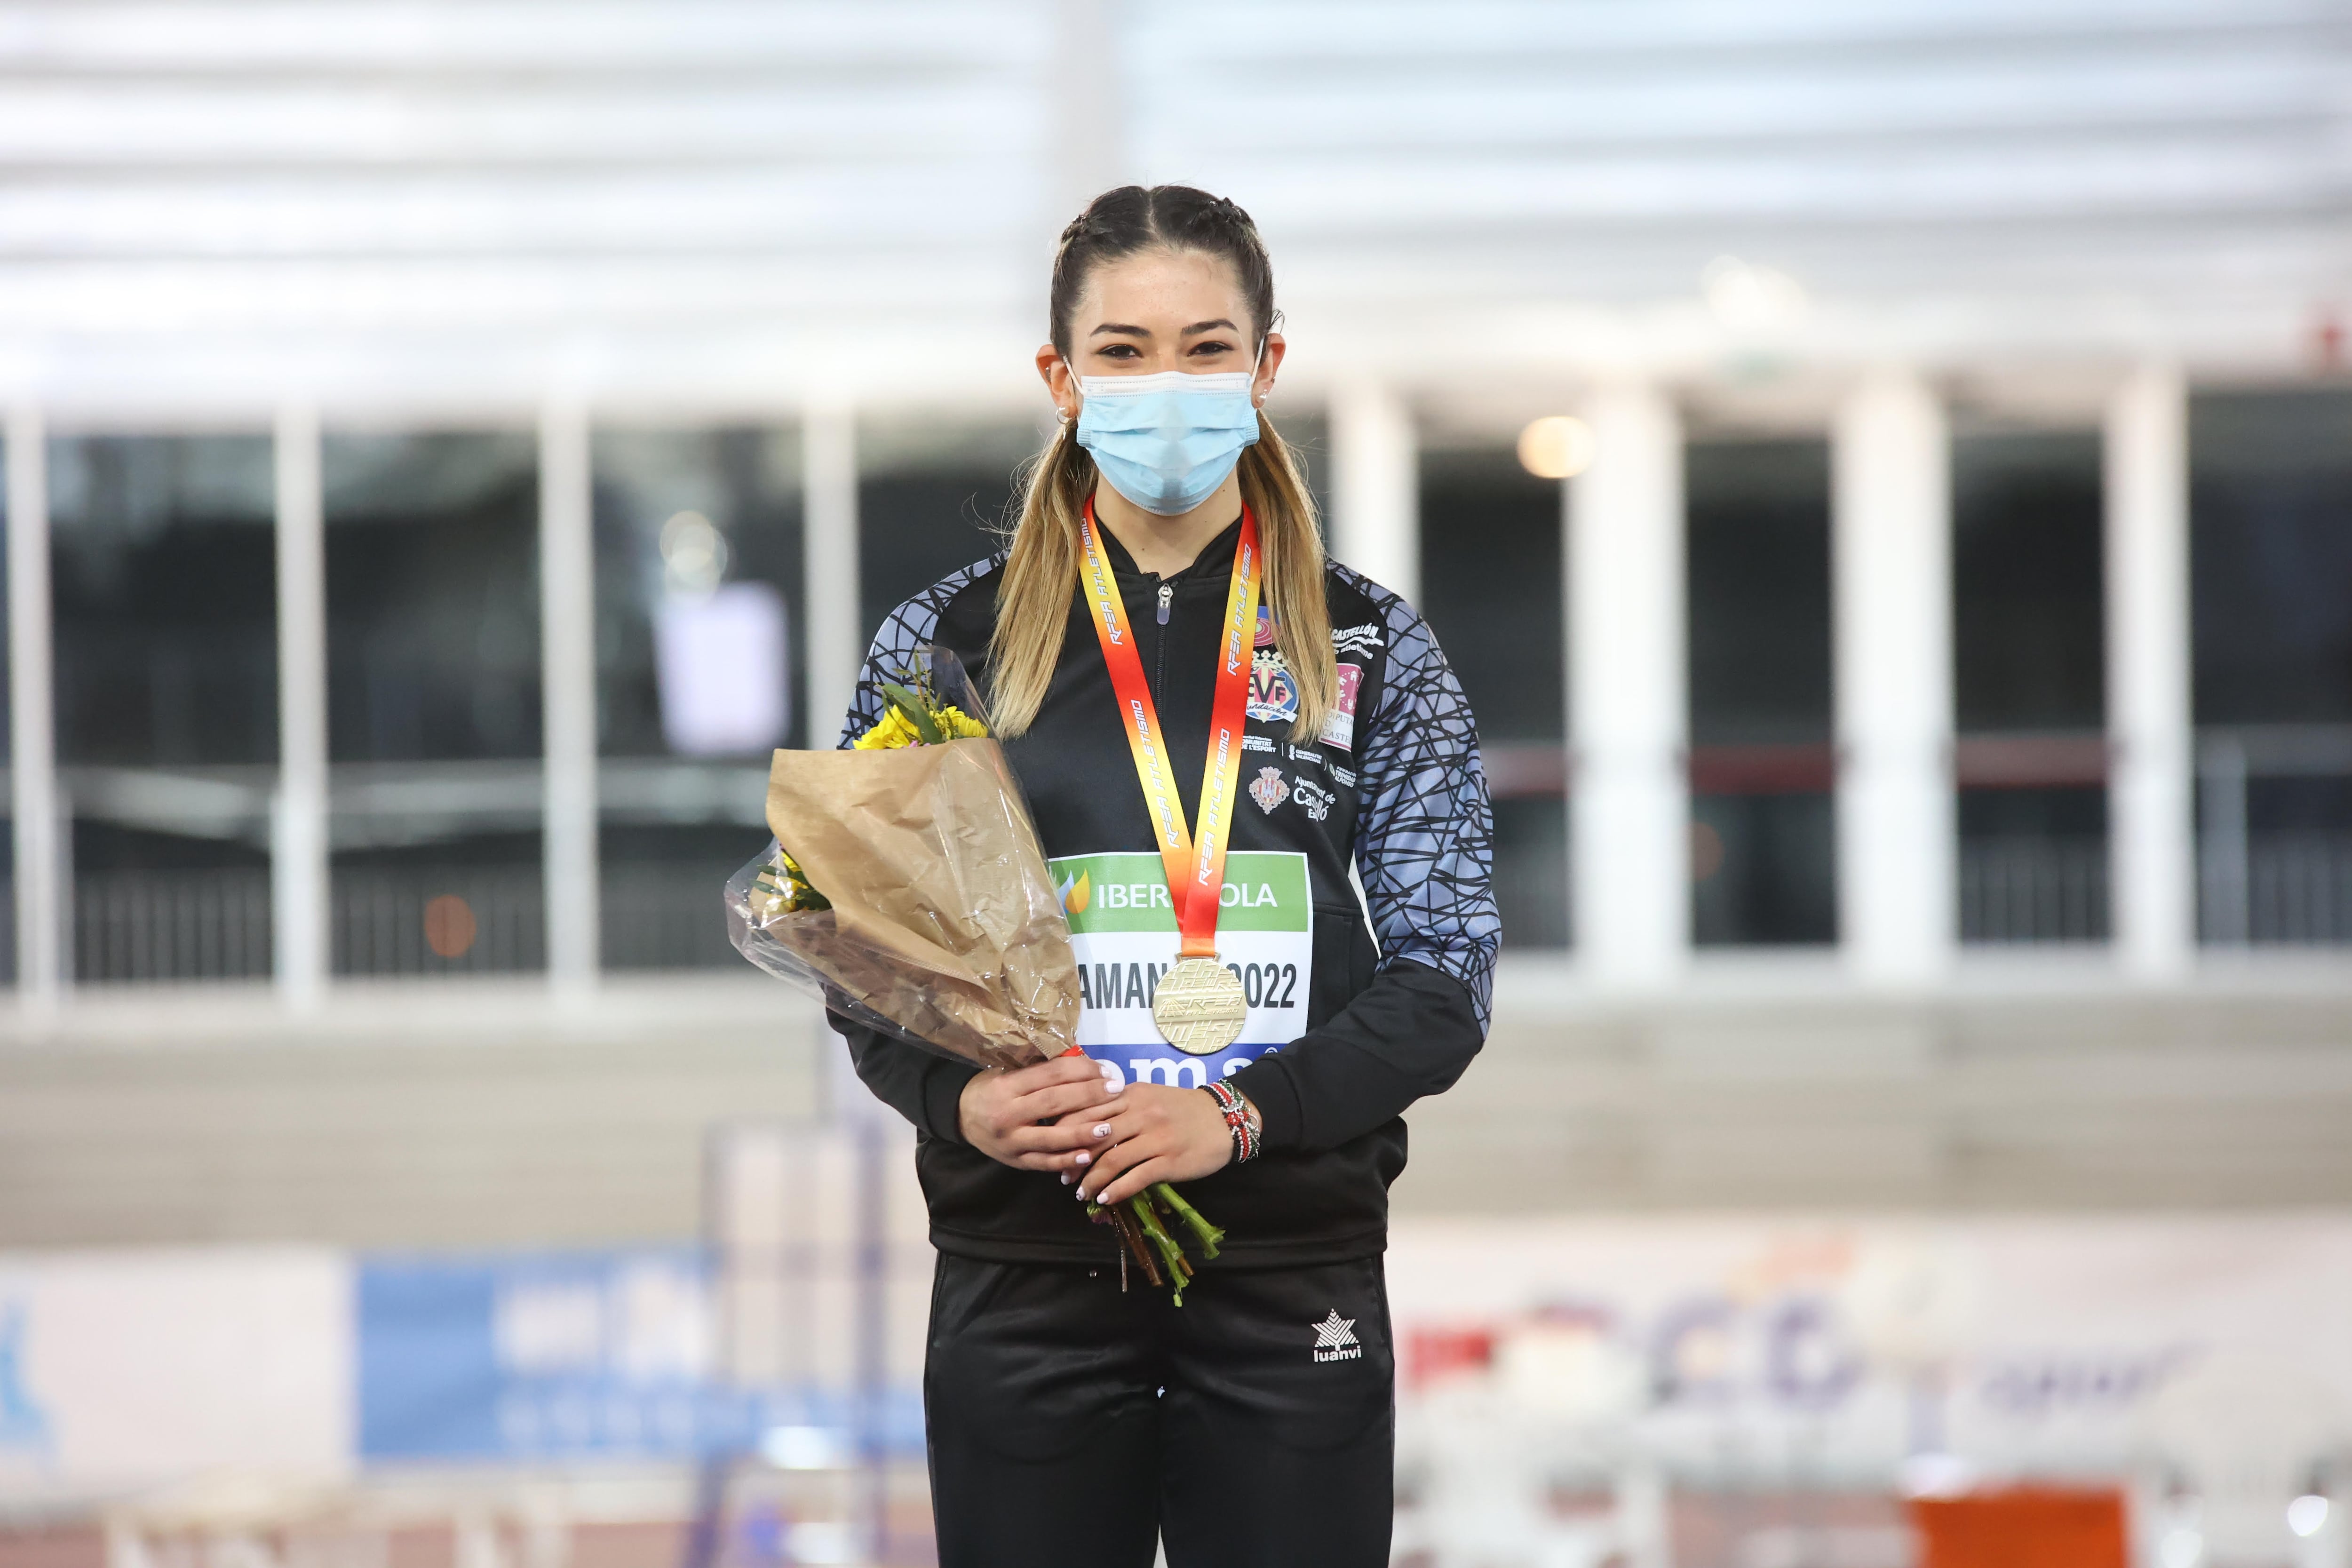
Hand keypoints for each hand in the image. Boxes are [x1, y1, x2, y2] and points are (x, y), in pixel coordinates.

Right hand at [957, 1054, 1120, 1172]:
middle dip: (1089, 1096)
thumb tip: (1083, 1062)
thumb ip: (1039, 1070)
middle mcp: (1007, 1114)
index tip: (1105, 1071)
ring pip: (1051, 1137)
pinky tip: (1087, 1155)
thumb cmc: (991, 1088)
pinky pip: (1044, 1162)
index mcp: (1006, 1086)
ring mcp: (1010, 1141)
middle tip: (1117, 1091)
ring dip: (1082, 1133)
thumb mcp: (1007, 1072)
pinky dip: (1066, 1160)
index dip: (1080, 1071)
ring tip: (1109, 1127)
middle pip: (1054, 1103)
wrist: (961, 1116)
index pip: (1050, 1075)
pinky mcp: (1014, 1161)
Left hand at [1064, 1082, 1233, 1207]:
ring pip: (1113, 1160)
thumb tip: (1085, 1125)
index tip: (1057, 1148)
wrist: (1225, 1119)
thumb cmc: (1183, 1109)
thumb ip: (1120, 1105)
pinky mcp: (1170, 1160)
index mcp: (1132, 1094)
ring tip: (1082, 1194)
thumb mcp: (1149, 1096)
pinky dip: (1116, 1191)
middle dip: (1075, 1160)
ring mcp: (1156, 1137)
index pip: (1088, 1110)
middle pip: (1095, 1137)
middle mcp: (1141, 1113)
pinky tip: (1106, 1199)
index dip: (1067, 1132)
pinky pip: (1136, 1178)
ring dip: (1093, 1181)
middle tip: (1065, 1177)